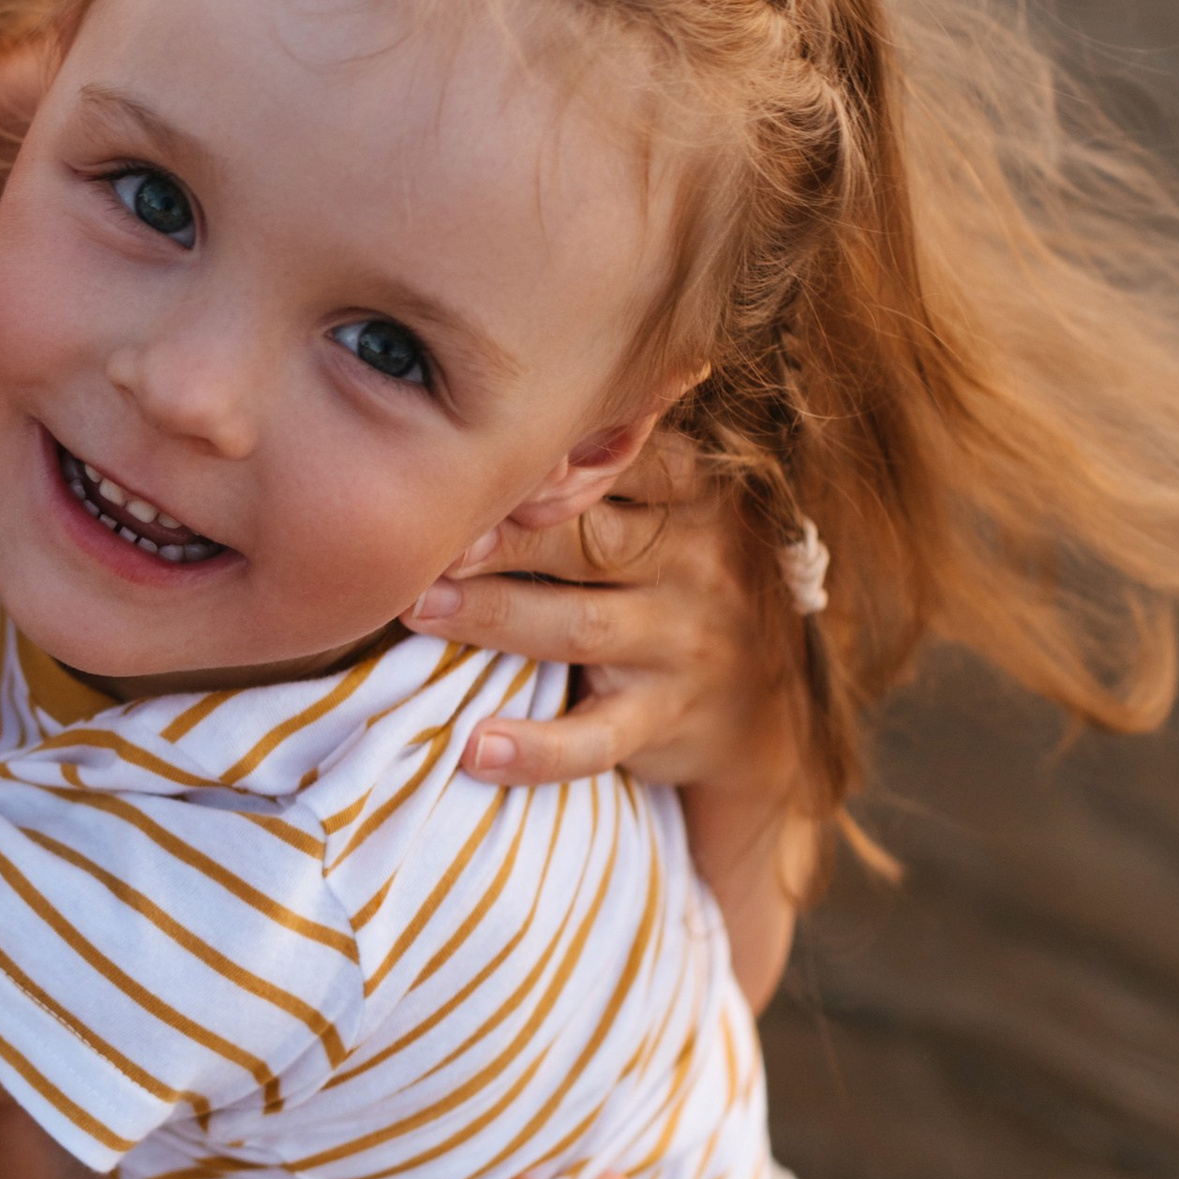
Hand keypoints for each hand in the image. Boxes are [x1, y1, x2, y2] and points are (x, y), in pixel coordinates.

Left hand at [410, 430, 800, 799]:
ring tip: (420, 609)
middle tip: (429, 534)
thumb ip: (606, 474)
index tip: (475, 455)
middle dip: (505, 536)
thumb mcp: (673, 513)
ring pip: (581, 628)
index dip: (549, 463)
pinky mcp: (664, 719)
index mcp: (697, 498)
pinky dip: (538, 749)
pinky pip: (597, 739)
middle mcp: (698, 565)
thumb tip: (486, 429)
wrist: (758, 703)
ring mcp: (684, 646)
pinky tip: (479, 749)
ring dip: (495, 616)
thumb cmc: (679, 579)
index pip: (627, 462)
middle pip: (591, 540)